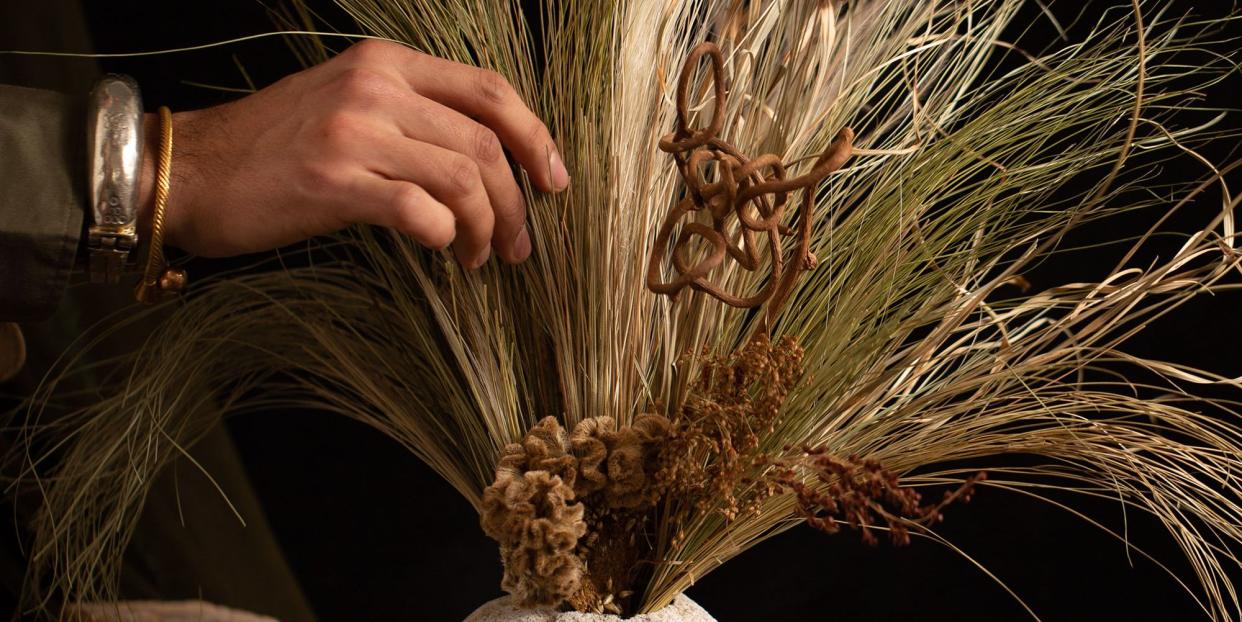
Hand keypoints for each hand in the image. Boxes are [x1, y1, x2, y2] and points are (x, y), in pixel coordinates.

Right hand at [137, 39, 569, 266]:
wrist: (191, 172)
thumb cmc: (275, 148)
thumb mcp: (348, 105)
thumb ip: (412, 117)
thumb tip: (483, 164)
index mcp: (387, 63)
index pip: (490, 90)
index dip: (536, 137)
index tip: (554, 182)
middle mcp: (376, 87)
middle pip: (486, 142)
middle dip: (518, 201)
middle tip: (522, 244)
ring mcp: (355, 131)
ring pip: (463, 177)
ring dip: (488, 227)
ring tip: (482, 258)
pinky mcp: (335, 180)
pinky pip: (421, 211)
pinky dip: (446, 237)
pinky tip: (443, 252)